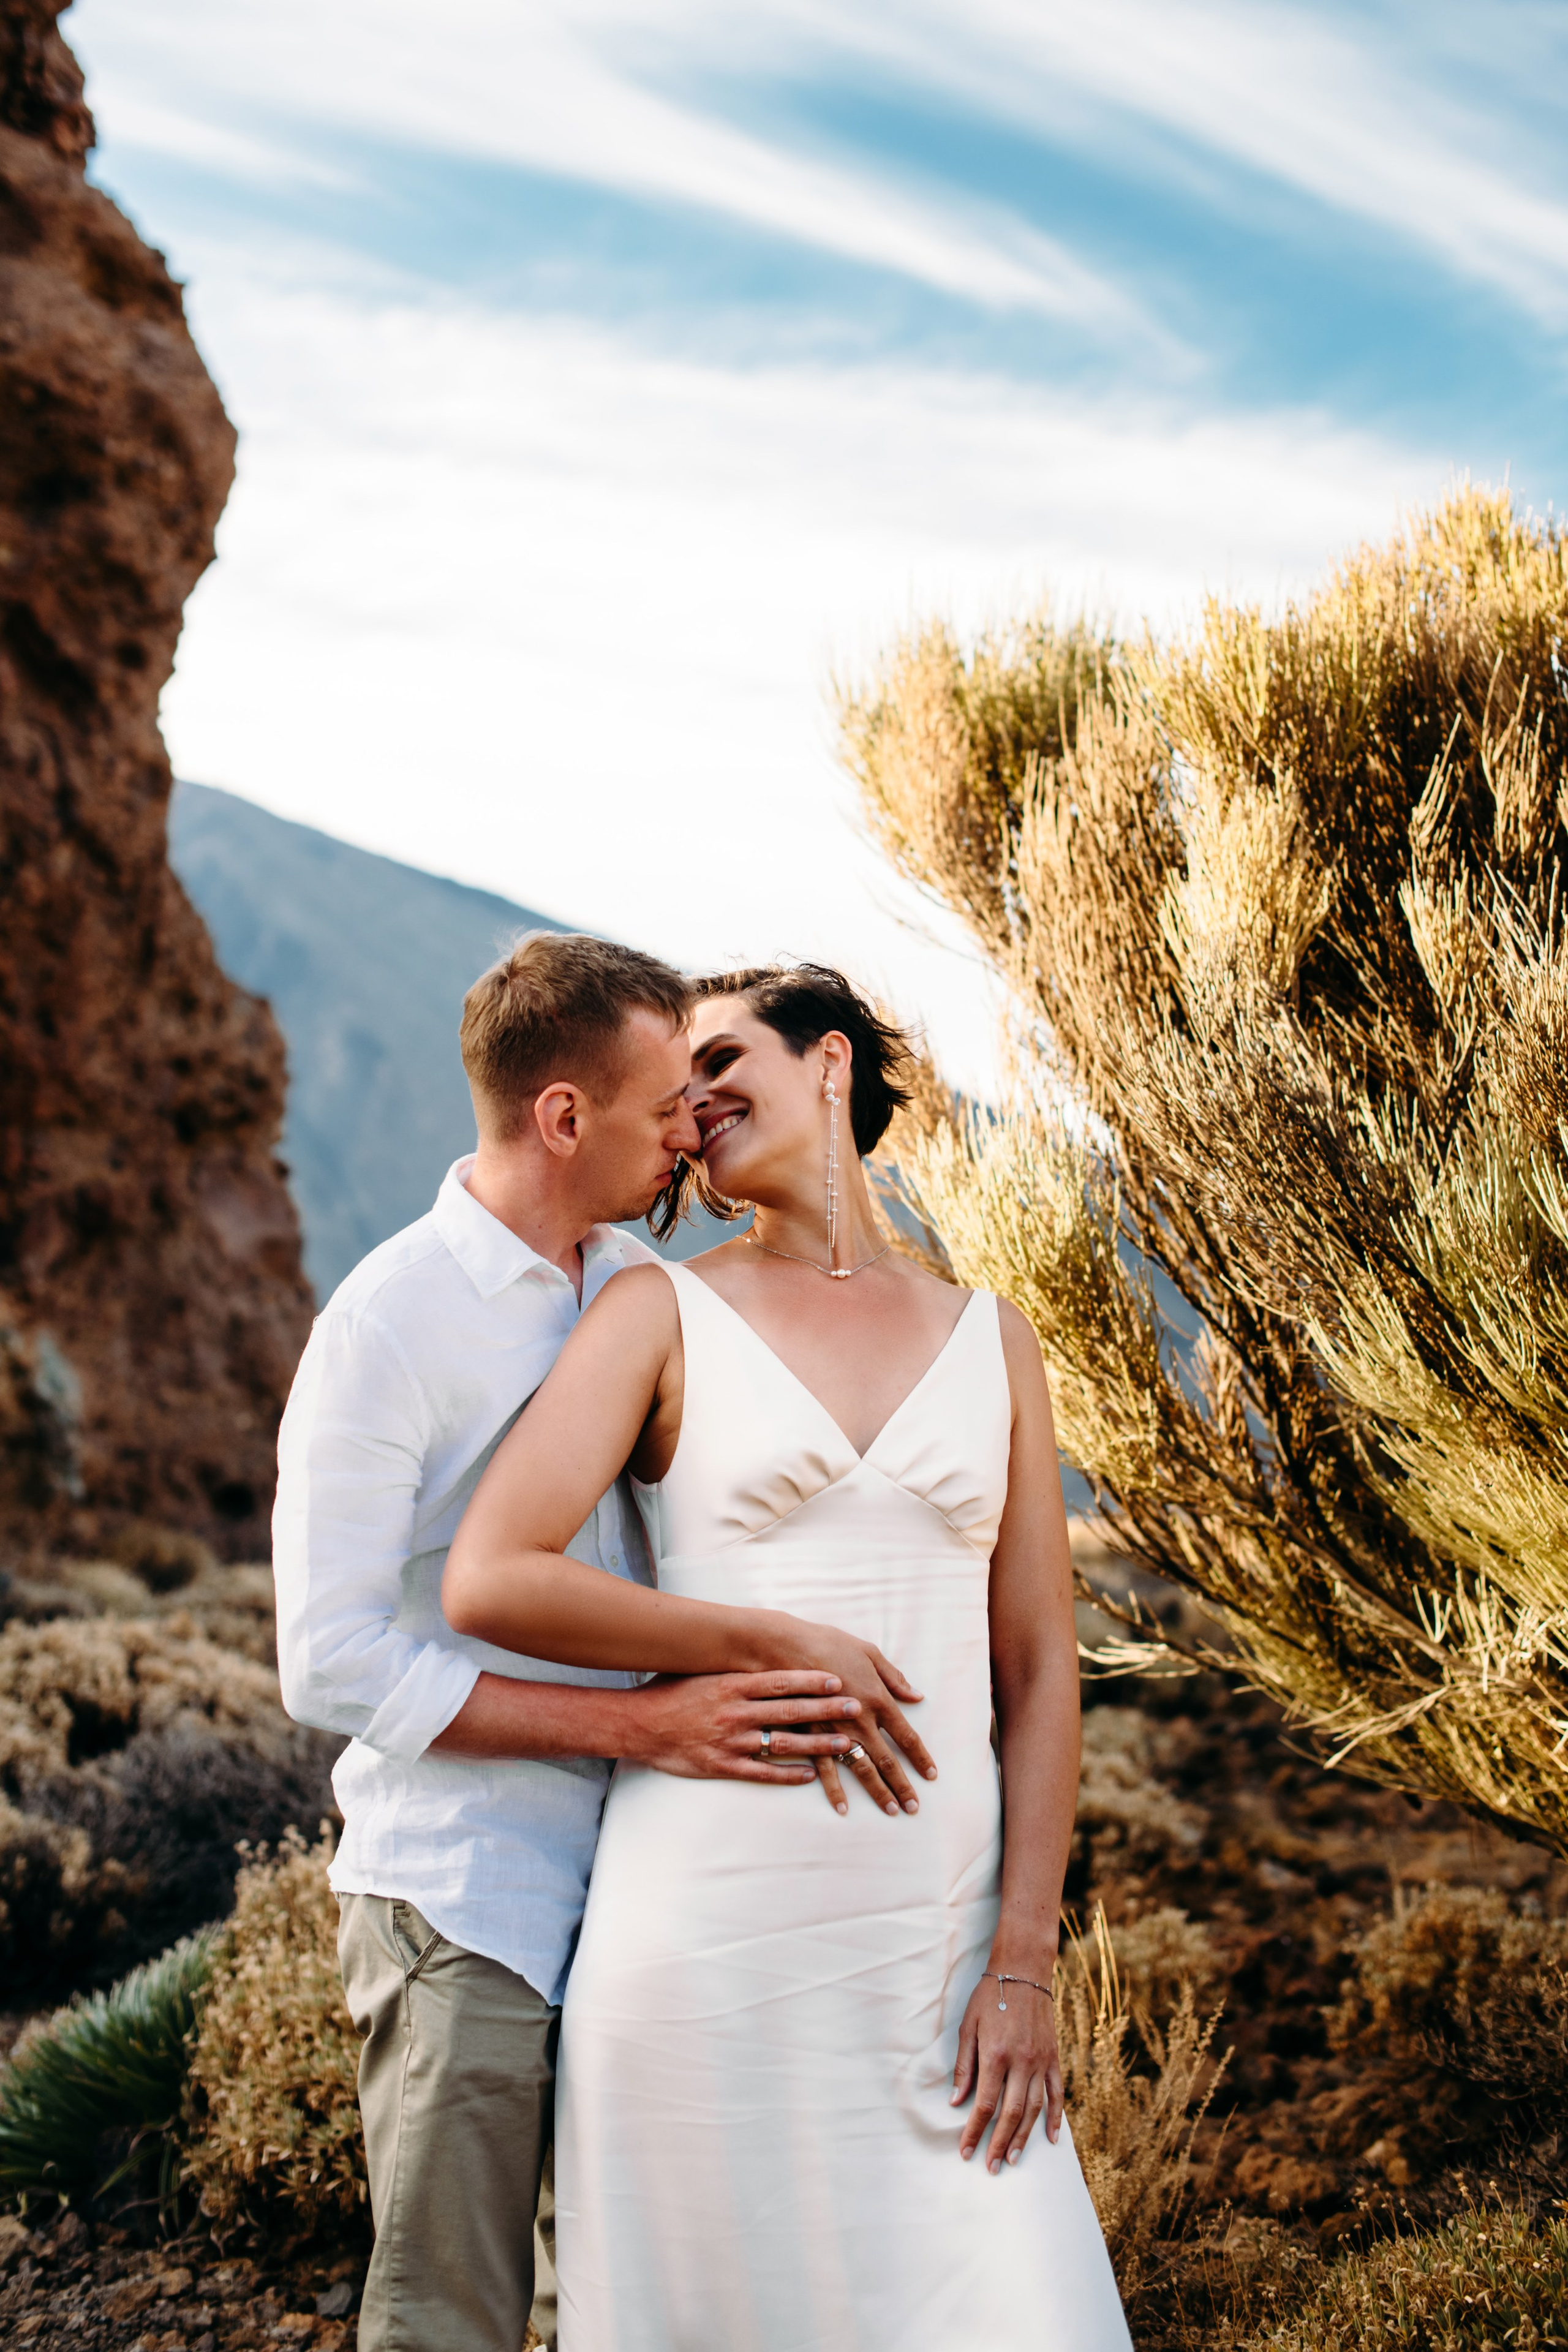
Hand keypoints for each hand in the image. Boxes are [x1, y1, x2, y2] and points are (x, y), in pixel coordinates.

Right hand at [620, 1670, 864, 1786]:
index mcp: (732, 1685)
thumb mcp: (702, 1672)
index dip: (811, 1680)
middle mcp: (735, 1712)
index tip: (838, 1679)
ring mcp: (730, 1740)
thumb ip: (731, 1666)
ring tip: (845, 1744)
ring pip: (783, 1743)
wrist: (636, 1724)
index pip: (780, 1681)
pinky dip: (788, 1774)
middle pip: (790, 1711)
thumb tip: (758, 1648)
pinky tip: (810, 1775)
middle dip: (826, 1709)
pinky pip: (762, 1772)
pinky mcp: (722, 1766)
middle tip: (856, 1706)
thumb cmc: (670, 1693)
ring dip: (817, 1743)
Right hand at [779, 1622, 936, 1818]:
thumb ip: (894, 1677)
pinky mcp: (812, 1735)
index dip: (920, 1757)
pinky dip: (835, 1790)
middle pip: (888, 1760)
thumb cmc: (831, 1644)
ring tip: (891, 1811)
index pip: (906, 1736)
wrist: (788, 1647)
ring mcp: (836, 1731)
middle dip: (902, 1786)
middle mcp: (861, 1720)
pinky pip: (827, 1769)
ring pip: (862, 1769)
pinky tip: (843, 1808)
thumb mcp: (869, 1652)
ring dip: (878, 1792)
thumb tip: (916, 1696)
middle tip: (914, 1808)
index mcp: (878, 1699)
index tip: (931, 1775)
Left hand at [951, 1970, 1061, 2171]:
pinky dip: (1055, 2118)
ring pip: (1034, 2109)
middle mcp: (1020, 2062)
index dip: (974, 2131)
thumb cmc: (989, 1997)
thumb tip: (956, 2101)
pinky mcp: (1053, 2058)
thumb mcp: (968, 2027)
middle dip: (998, 2143)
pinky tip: (1051, 2138)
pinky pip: (1057, 2093)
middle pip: (1010, 2114)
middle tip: (990, 2167)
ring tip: (1012, 2159)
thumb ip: (964, 2066)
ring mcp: (1040, 2061)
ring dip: (1023, 2138)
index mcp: (995, 2054)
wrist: (1023, 1971)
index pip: (983, 2105)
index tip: (966, 2151)